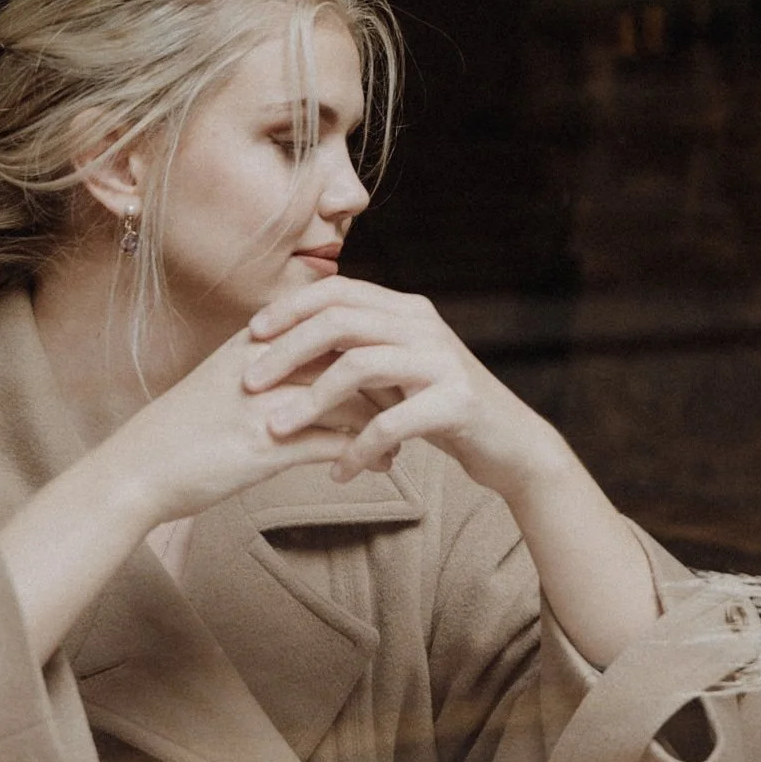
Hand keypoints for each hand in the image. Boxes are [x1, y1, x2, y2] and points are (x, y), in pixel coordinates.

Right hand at [103, 328, 384, 525]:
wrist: (138, 468)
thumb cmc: (181, 428)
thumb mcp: (224, 379)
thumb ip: (268, 364)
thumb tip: (313, 365)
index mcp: (255, 342)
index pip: (332, 328)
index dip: (371, 346)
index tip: (397, 366)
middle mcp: (266, 364)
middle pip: (351, 358)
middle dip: (390, 381)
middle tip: (414, 401)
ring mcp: (268, 404)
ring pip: (353, 400)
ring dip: (386, 421)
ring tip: (404, 437)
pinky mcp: (269, 446)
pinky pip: (338, 445)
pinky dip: (368, 454)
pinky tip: (383, 465)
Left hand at [241, 279, 563, 497]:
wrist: (511, 443)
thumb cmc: (440, 408)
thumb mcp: (400, 368)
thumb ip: (361, 348)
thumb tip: (291, 341)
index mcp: (407, 310)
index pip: (338, 290)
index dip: (290, 308)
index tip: (250, 335)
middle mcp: (424, 325)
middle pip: (340, 321)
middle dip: (287, 351)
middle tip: (249, 383)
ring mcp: (442, 361)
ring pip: (360, 365)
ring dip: (311, 401)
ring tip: (277, 431)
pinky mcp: (456, 402)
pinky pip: (391, 422)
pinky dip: (356, 448)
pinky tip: (337, 472)